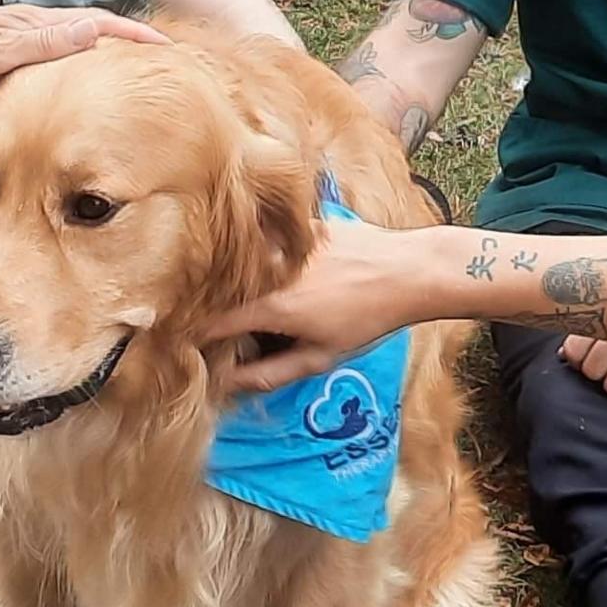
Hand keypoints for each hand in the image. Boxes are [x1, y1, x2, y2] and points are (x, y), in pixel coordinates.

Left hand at [0, 6, 159, 126]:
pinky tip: (75, 95)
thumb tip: (93, 30)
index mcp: (27, 24)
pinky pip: (48, 68)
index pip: (95, 23)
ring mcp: (11, 47)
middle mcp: (24, 30)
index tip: (168, 48)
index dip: (132, 34)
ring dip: (100, 59)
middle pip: (89, 31)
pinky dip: (71, 75)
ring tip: (130, 76)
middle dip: (126, 41)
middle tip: (163, 60)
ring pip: (69, 49)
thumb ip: (37, 44)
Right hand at [209, 214, 434, 391]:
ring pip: (244, 263)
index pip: (214, 323)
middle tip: (230, 321)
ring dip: (241, 279)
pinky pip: (270, 239)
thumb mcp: (322, 356)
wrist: (408, 271)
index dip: (201, 336)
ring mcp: (284, 241)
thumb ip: (272, 373)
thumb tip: (230, 383)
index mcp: (272, 306)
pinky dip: (266, 254)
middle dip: (218, 306)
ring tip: (257, 292)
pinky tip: (283, 266)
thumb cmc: (368, 318)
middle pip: (224, 289)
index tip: (197, 343)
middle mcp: (270, 270)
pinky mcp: (301, 223)